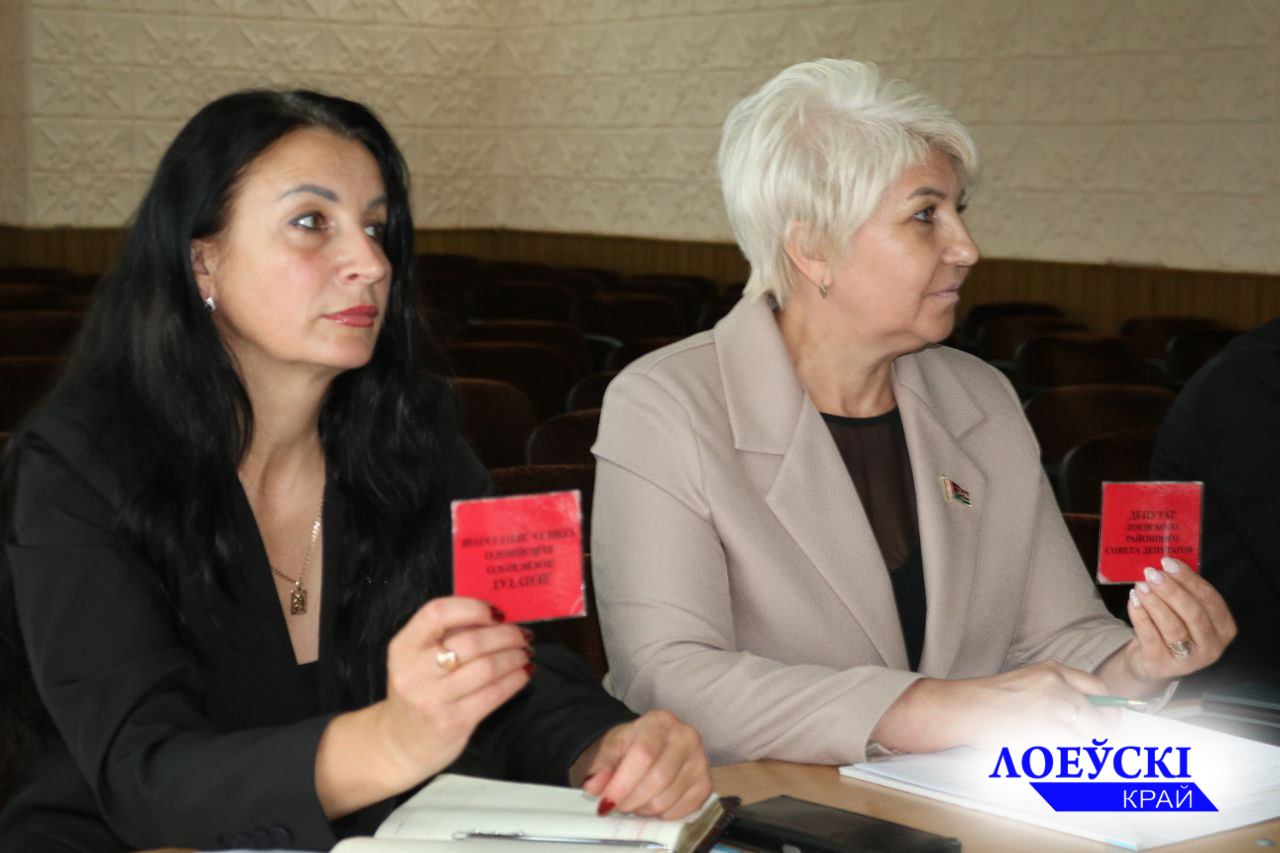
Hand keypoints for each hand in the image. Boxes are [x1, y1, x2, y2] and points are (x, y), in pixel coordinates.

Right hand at [374, 596, 532, 786]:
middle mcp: (413, 672)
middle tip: (522, 635)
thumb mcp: (417, 659)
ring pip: (488, 667)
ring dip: (515, 656)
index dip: (472, 607)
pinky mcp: (453, 722)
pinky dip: (515, 679)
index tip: (496, 612)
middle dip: (506, 635)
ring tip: (525, 653)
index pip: (437, 613)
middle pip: (472, 642)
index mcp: (403, 647)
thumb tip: (497, 617)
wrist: (401, 744)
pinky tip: (523, 673)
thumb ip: (448, 634)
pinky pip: (494, 694)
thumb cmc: (419, 691)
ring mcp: (432, 700)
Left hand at [572, 710, 712, 819]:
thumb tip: (592, 787)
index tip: (605, 802)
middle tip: (617, 806)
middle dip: (631, 800)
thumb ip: (602, 766)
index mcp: (661, 721)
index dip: (622, 783)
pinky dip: (662, 815)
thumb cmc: (633, 744)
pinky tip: (652, 803)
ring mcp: (701, 760)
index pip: (644, 755)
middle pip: (658, 778)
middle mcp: (686, 737)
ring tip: (634, 801)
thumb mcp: (613, 747)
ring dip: (644, 809)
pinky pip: (683, 810)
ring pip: (669, 798)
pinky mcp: (706, 783)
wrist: (652, 745)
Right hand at [873, 661, 1116, 752]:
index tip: (1107, 723)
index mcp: (1052, 670)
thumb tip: (1084, 715)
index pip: (1098, 687)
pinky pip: (1074, 750)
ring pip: (1092, 735)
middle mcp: (1057, 684)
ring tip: (1077, 758)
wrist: (961, 708)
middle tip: (1099, 747)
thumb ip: (1055, 693)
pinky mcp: (1046, 729)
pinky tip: (1061, 760)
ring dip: (1089, 750)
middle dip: (1104, 734)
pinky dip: (1074, 760)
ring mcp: (1053, 706)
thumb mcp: (1025, 683)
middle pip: (1102, 714)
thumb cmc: (986, 701)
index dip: (1107, 709)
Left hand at [1120, 556, 1236, 685]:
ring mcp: (1188, 660)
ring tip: (1140, 585)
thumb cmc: (1173, 629)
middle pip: (1193, 613)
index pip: (1210, 600)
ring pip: (1172, 626)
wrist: (1152, 662)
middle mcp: (1211, 647)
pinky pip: (1150, 636)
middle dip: (1171, 590)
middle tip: (1152, 573)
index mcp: (1224, 629)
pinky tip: (1133, 600)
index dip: (1190, 579)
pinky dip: (1140, 616)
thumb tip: (1166, 565)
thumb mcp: (1184, 613)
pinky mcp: (1163, 665)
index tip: (1169, 562)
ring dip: (1154, 602)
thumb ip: (1183, 592)